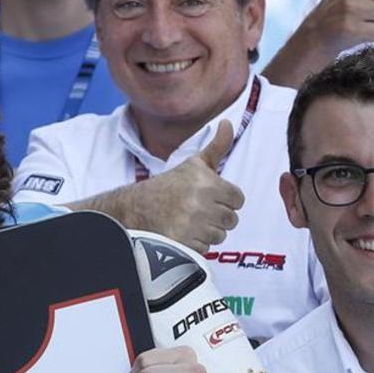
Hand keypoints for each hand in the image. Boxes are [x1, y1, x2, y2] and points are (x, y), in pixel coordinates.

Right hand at [132, 121, 244, 252]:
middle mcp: (201, 204)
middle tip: (197, 211)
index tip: (209, 198)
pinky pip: (205, 249)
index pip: (238, 200)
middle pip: (231, 220)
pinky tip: (182, 233)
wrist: (135, 208)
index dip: (225, 200)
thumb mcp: (193, 164)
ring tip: (189, 222)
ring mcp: (192, 226)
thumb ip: (217, 147)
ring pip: (220, 236)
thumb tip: (228, 123)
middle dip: (217, 217)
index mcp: (207, 183)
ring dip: (207, 232)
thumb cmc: (168, 186)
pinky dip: (196, 244)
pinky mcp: (184, 244)